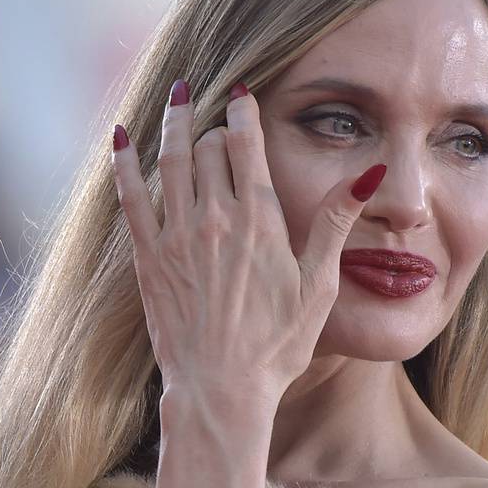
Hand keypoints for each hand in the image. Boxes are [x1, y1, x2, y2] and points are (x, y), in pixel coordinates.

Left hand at [110, 80, 384, 401]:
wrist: (222, 391)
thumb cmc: (277, 347)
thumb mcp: (320, 286)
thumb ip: (336, 223)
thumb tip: (368, 173)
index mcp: (260, 221)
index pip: (248, 143)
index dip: (246, 112)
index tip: (245, 95)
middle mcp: (215, 219)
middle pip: (208, 147)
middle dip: (214, 128)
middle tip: (218, 124)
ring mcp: (177, 237)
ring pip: (170, 160)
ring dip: (173, 124)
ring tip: (177, 97)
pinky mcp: (149, 259)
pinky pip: (130, 197)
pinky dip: (124, 163)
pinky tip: (120, 137)